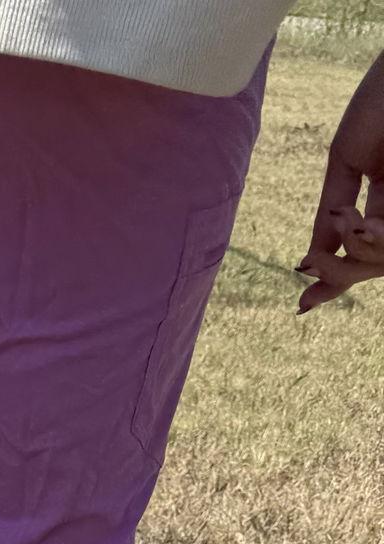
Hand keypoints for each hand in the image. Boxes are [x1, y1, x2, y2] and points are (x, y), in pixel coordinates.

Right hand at [299, 49, 383, 310]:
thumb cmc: (379, 102)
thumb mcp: (344, 160)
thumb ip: (328, 211)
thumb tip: (309, 258)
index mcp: (382, 198)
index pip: (357, 251)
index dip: (332, 280)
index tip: (303, 305)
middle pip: (372, 266)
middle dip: (340, 273)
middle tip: (311, 264)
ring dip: (358, 256)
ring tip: (348, 223)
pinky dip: (373, 241)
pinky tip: (361, 226)